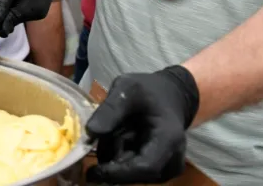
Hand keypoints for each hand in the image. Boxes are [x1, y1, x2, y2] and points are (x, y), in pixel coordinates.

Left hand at [85, 66, 199, 183]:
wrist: (169, 96)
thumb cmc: (150, 91)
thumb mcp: (127, 88)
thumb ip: (110, 109)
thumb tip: (90, 133)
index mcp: (169, 139)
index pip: (145, 167)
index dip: (117, 173)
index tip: (93, 171)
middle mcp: (172, 160)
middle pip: (134, 174)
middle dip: (112, 158)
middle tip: (106, 134)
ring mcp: (166, 169)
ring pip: (130, 175)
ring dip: (115, 156)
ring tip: (118, 129)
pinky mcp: (158, 172)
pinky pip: (132, 172)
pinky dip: (120, 156)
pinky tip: (122, 137)